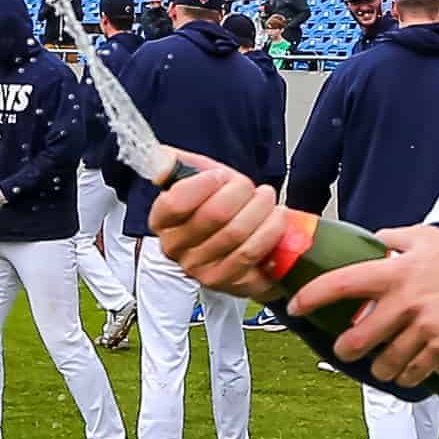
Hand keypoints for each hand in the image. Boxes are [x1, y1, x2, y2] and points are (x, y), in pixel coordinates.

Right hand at [148, 150, 289, 298]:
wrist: (246, 247)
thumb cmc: (222, 211)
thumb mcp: (200, 180)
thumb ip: (180, 165)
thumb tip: (162, 157)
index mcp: (162, 221)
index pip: (174, 203)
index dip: (201, 185)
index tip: (220, 175)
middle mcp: (176, 248)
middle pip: (213, 214)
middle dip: (240, 192)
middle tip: (250, 186)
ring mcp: (201, 269)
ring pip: (236, 232)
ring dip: (259, 208)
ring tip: (266, 198)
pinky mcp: (227, 282)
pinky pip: (251, 251)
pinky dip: (270, 229)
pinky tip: (276, 216)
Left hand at [289, 227, 438, 387]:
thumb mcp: (427, 237)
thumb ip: (393, 240)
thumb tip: (368, 242)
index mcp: (396, 272)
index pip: (342, 283)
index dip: (311, 297)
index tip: (294, 307)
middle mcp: (406, 302)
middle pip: (356, 338)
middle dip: (345, 348)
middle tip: (346, 348)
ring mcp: (424, 329)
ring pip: (383, 363)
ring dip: (379, 366)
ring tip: (384, 361)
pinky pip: (411, 373)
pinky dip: (406, 374)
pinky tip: (410, 366)